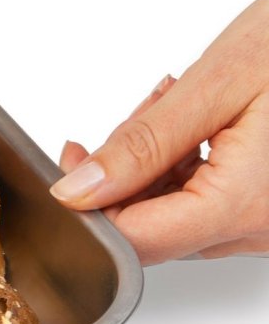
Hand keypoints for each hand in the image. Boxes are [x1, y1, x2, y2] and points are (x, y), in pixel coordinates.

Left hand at [50, 0, 268, 262]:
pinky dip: (188, 167)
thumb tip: (79, 189)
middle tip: (144, 110)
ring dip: (157, 166)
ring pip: (177, 216)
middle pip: (153, 228)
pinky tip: (202, 123)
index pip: (134, 240)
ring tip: (179, 103)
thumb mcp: (219, 83)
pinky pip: (209, 206)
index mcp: (245, 204)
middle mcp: (263, 229)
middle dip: (127, 173)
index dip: (89, 206)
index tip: (74, 160)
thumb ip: (142, 144)